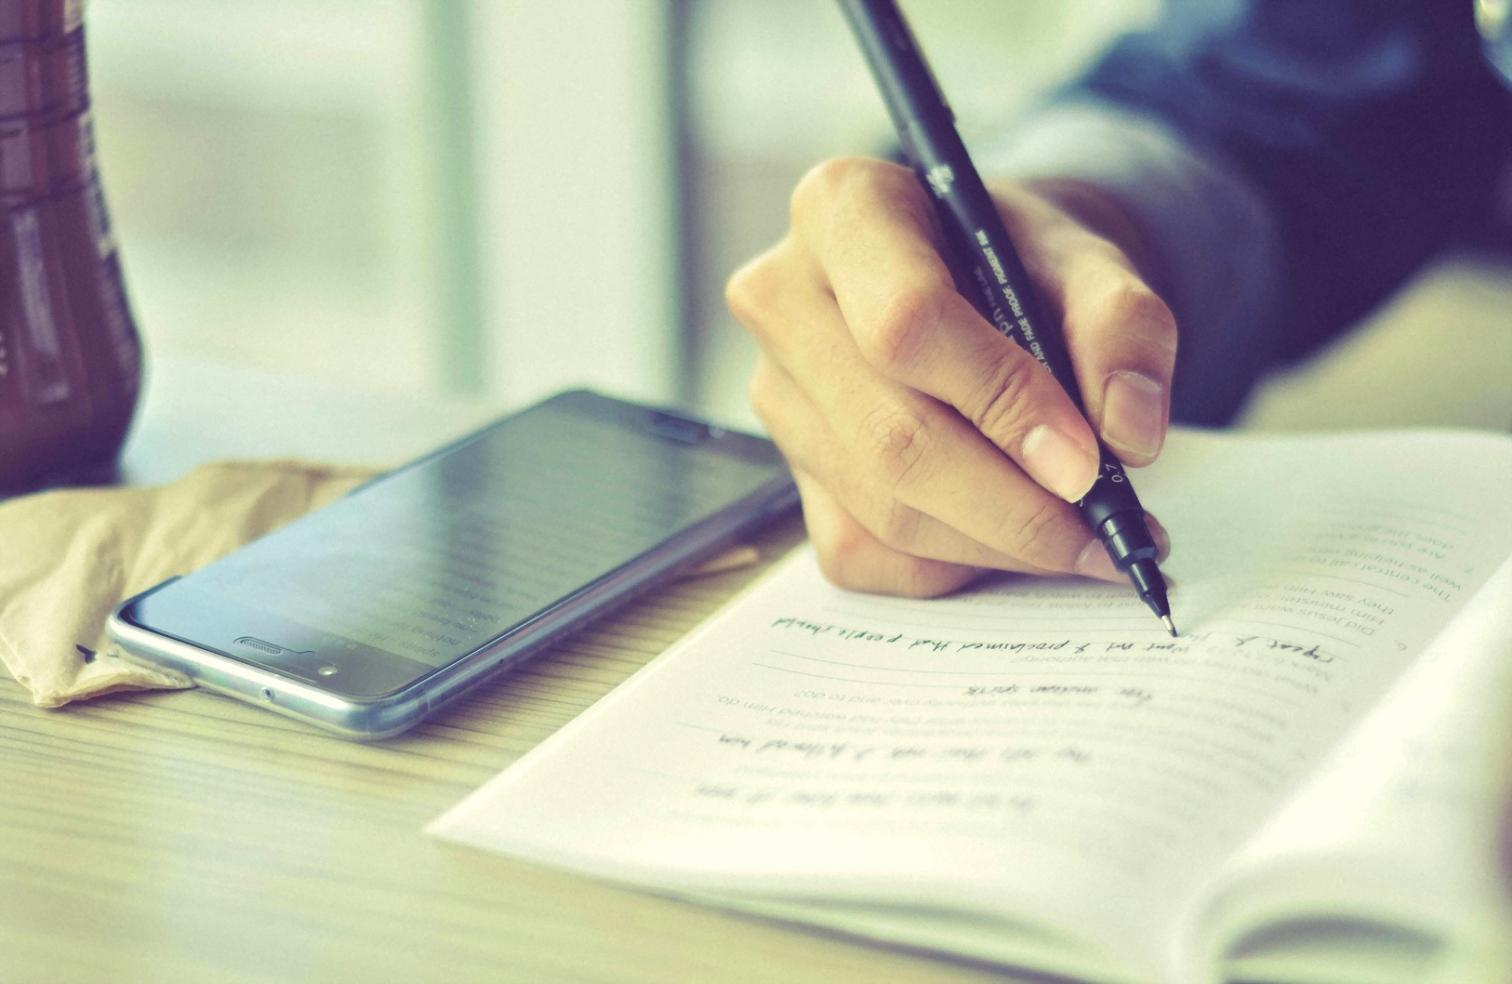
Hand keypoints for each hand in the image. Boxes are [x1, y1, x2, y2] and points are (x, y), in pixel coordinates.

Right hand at [726, 158, 1174, 596]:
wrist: (973, 277)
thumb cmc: (1018, 260)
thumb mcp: (1087, 258)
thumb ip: (1123, 327)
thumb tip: (1127, 435)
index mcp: (844, 209)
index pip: (907, 323)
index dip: (1000, 402)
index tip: (1085, 463)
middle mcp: (783, 298)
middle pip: (892, 436)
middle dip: (1012, 506)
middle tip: (1105, 535)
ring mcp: (776, 392)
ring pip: (881, 508)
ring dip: (995, 545)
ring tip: (1083, 542)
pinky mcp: (788, 468)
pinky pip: (862, 551)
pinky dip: (951, 565)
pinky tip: (1007, 538)